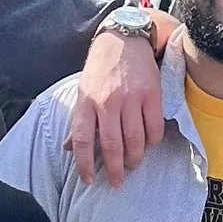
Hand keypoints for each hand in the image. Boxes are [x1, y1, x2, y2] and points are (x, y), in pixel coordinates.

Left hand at [67, 22, 165, 187]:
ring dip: (134, 158)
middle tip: (117, 181)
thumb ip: (77, 120)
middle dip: (114, 169)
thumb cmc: (100, 69)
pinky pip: (154, 126)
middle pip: (111, 145)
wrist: (124, 39)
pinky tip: (148, 144)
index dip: (84, 164)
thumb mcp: (82, 91)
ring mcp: (131, 98)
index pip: (82, 140)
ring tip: (133, 164)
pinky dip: (152, 141)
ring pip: (134, 139)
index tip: (88, 179)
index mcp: (86, 102)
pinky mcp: (151, 94)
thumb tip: (69, 148)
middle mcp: (107, 102)